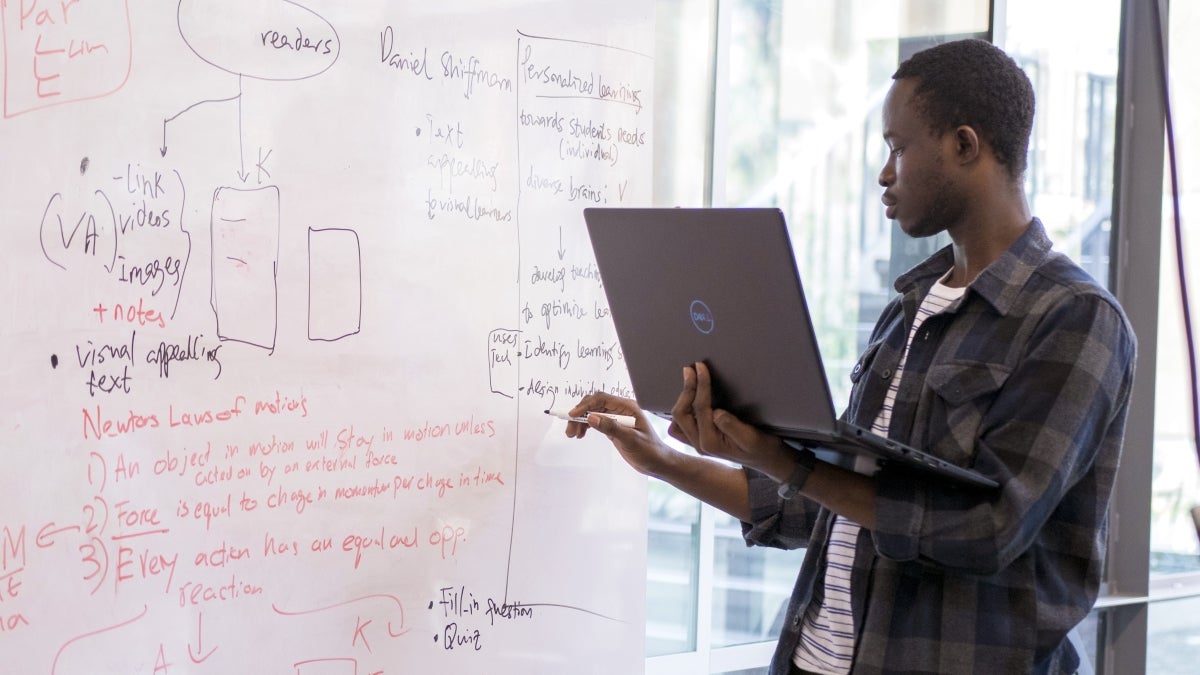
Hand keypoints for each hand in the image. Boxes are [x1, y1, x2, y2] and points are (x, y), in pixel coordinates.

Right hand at [564, 392, 675, 477]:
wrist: (658, 463)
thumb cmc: (650, 451)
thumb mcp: (631, 440)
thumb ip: (612, 428)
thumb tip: (592, 418)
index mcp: (628, 407)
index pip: (602, 399)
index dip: (585, 405)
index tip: (573, 415)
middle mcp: (621, 410)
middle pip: (595, 404)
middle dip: (580, 414)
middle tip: (570, 429)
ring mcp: (617, 418)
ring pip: (593, 413)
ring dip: (581, 422)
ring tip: (572, 434)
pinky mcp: (614, 427)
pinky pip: (596, 422)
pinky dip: (586, 426)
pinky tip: (581, 434)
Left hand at [669, 362, 789, 475]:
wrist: (766, 460)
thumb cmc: (761, 447)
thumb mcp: (751, 437)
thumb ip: (732, 426)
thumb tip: (716, 411)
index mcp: (710, 443)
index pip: (700, 409)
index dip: (700, 385)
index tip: (701, 368)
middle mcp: (699, 445)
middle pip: (681, 415)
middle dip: (686, 389)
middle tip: (690, 369)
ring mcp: (697, 444)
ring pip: (677, 421)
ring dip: (682, 400)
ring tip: (689, 380)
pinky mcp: (699, 440)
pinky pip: (681, 426)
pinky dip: (683, 410)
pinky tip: (690, 397)